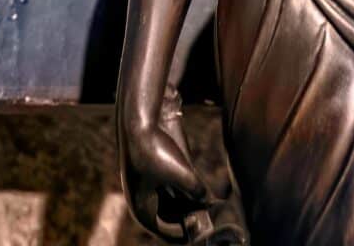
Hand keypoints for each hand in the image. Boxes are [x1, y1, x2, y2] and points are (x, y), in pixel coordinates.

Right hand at [122, 115, 238, 242]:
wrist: (140, 120)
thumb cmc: (154, 151)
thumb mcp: (181, 174)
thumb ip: (197, 191)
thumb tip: (209, 202)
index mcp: (142, 210)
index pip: (167, 232)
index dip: (187, 234)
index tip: (205, 232)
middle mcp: (145, 200)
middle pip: (172, 218)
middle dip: (192, 218)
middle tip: (213, 219)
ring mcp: (152, 186)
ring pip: (176, 204)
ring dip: (193, 205)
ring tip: (214, 207)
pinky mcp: (160, 172)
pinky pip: (177, 189)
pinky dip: (191, 192)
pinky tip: (208, 193)